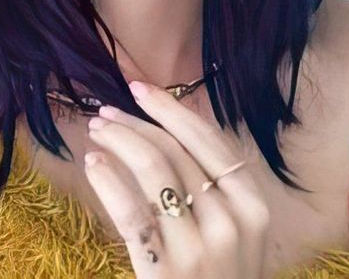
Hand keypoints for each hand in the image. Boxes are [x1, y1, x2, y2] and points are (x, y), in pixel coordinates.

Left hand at [84, 80, 270, 277]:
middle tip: (105, 112)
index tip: (142, 89)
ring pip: (153, 172)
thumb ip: (216, 190)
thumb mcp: (239, 235)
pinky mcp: (166, 272)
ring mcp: (200, 248)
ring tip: (96, 132)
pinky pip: (132, 213)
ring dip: (120, 142)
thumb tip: (171, 132)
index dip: (172, 110)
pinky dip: (109, 181)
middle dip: (136, 124)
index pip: (208, 140)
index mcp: (254, 205)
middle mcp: (232, 221)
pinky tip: (94, 164)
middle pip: (176, 152)